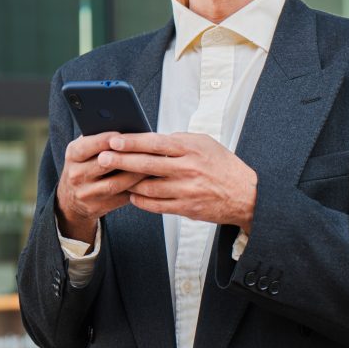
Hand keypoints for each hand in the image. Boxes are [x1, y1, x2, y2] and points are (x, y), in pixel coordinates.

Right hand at [56, 132, 148, 242]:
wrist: (71, 199)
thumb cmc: (85, 164)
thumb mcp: (84, 150)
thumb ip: (99, 139)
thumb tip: (127, 128)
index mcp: (72, 155)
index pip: (88, 146)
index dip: (106, 140)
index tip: (124, 135)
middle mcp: (75, 174)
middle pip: (105, 164)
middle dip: (128, 156)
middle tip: (148, 150)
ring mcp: (85, 193)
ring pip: (115, 183)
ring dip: (136, 174)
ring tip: (153, 165)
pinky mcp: (96, 208)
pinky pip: (120, 198)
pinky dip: (136, 189)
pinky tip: (148, 181)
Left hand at [98, 132, 257, 230]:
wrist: (246, 195)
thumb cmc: (223, 166)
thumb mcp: (205, 143)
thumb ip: (179, 140)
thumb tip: (152, 138)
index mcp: (190, 149)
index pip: (155, 143)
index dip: (132, 141)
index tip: (114, 140)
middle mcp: (187, 169)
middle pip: (146, 165)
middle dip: (121, 161)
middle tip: (102, 158)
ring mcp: (186, 190)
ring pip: (148, 187)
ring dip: (128, 182)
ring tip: (112, 177)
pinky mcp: (186, 208)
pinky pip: (157, 205)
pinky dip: (141, 201)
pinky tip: (132, 195)